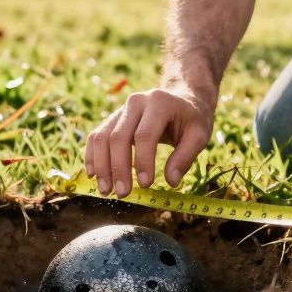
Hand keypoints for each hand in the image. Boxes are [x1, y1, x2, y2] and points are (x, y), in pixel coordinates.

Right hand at [85, 82, 213, 196]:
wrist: (181, 97)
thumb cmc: (191, 118)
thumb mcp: (199, 135)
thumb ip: (185, 157)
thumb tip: (171, 181)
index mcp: (159, 103)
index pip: (145, 135)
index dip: (142, 161)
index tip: (145, 184)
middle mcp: (136, 102)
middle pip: (118, 136)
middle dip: (118, 168)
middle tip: (122, 194)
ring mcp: (121, 109)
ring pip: (102, 137)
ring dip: (101, 165)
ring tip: (105, 190)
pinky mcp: (112, 118)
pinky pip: (96, 136)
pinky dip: (92, 156)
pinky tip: (93, 175)